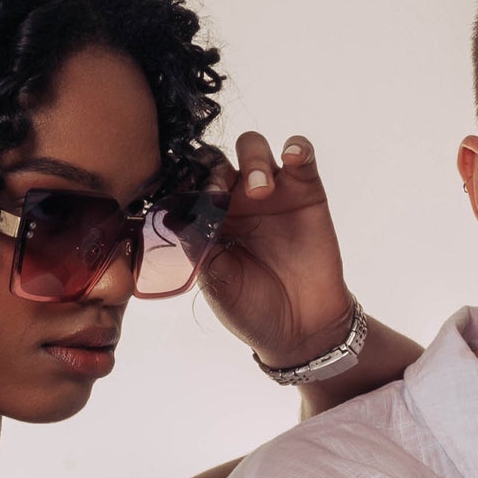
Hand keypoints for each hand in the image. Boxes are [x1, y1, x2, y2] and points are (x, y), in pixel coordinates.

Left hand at [199, 132, 357, 369]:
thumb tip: (170, 217)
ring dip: (253, 160)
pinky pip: (301, 157)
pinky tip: (292, 156)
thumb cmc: (252, 309)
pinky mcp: (307, 192)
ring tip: (259, 190)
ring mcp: (272, 193)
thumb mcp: (215, 282)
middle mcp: (235, 200)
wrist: (302, 329)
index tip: (189, 196)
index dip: (186, 182)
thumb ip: (197, 247)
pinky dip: (297, 148)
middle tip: (221, 192)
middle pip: (216, 158)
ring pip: (254, 149)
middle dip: (214, 168)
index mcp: (207, 219)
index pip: (189, 184)